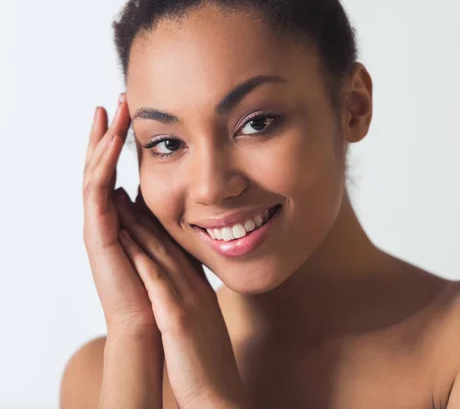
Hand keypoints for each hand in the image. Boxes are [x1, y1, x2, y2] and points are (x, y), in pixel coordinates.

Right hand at [82, 94, 157, 334]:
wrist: (154, 324)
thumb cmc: (167, 288)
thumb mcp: (172, 242)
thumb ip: (171, 219)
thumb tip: (187, 197)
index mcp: (121, 217)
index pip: (117, 170)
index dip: (121, 142)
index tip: (134, 112)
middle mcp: (106, 217)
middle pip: (100, 165)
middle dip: (108, 131)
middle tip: (117, 99)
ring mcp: (98, 225)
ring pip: (94, 172)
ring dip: (102, 140)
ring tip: (109, 110)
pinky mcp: (97, 235)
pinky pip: (96, 191)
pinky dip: (102, 164)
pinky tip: (110, 141)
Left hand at [115, 187, 249, 408]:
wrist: (218, 393)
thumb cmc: (207, 364)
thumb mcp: (204, 325)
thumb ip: (195, 304)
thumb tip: (184, 294)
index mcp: (201, 291)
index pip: (179, 250)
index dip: (162, 225)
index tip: (146, 205)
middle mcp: (196, 289)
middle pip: (169, 245)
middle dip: (146, 217)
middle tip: (130, 191)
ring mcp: (188, 302)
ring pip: (162, 256)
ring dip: (140, 228)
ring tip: (121, 204)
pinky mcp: (177, 318)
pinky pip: (157, 282)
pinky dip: (142, 259)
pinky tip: (128, 241)